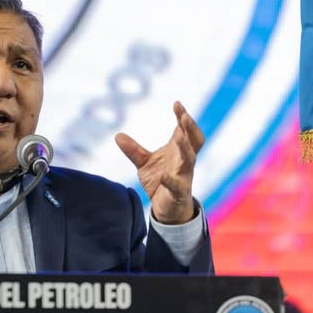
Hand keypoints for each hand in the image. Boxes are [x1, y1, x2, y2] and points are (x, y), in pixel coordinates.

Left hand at [114, 101, 204, 223]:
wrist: (167, 209)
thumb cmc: (160, 181)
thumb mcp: (144, 164)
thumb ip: (133, 150)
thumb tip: (117, 135)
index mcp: (179, 151)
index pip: (185, 131)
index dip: (183, 117)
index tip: (177, 103)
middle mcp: (185, 161)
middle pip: (195, 141)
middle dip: (191, 128)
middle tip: (184, 116)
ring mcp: (184, 177)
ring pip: (190, 160)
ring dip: (185, 147)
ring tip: (178, 136)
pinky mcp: (179, 193)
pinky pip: (177, 185)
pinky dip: (170, 180)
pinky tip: (162, 176)